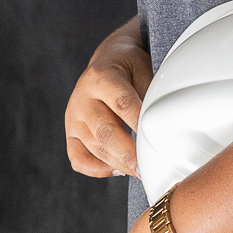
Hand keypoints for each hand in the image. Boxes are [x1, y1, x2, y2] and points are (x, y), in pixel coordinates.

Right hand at [65, 15, 152, 177]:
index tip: (154, 140)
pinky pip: (77, 158)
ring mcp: (73, 117)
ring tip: (138, 171)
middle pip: (104, 131)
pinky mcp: (70, 133)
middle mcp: (82, 98)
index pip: (122, 104)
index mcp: (101, 77)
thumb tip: (162, 123)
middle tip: (146, 168)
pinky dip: (95, 169)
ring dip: (118, 163)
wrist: (105, 60)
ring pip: (93, 147)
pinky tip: (116, 170)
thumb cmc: (127, 65)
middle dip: (127, 153)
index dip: (138, 123)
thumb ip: (149, 94)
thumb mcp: (142, 68)